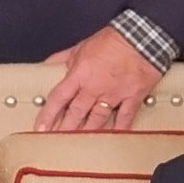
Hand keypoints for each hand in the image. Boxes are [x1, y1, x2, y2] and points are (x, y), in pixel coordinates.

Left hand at [36, 27, 160, 132]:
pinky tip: (112, 139)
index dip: (47, 114)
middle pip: (75, 113)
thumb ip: (62, 58)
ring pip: (97, 119)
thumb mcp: (81, 46)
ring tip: (77, 145)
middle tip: (56, 142)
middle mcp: (94, 88)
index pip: (58, 98)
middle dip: (64, 129)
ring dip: (86, 133)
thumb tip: (45, 65)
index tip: (40, 128)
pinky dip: (119, 129)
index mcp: (80, 75)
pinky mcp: (132, 97)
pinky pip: (124, 117)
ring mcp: (113, 94)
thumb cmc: (112, 40)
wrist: (142, 37)